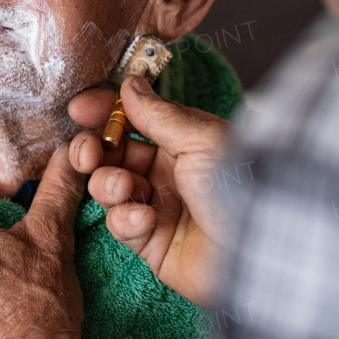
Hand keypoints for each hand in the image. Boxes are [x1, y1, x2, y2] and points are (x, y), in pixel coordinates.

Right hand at [67, 76, 230, 306]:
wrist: (259, 254)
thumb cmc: (241, 189)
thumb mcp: (201, 139)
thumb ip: (158, 113)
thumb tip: (130, 85)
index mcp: (184, 140)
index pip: (134, 118)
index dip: (104, 111)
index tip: (79, 109)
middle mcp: (169, 171)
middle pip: (112, 152)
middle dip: (93, 149)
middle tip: (89, 154)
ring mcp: (158, 206)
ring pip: (108, 187)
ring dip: (108, 184)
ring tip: (124, 188)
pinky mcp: (150, 242)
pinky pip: (120, 224)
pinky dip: (125, 219)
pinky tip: (145, 220)